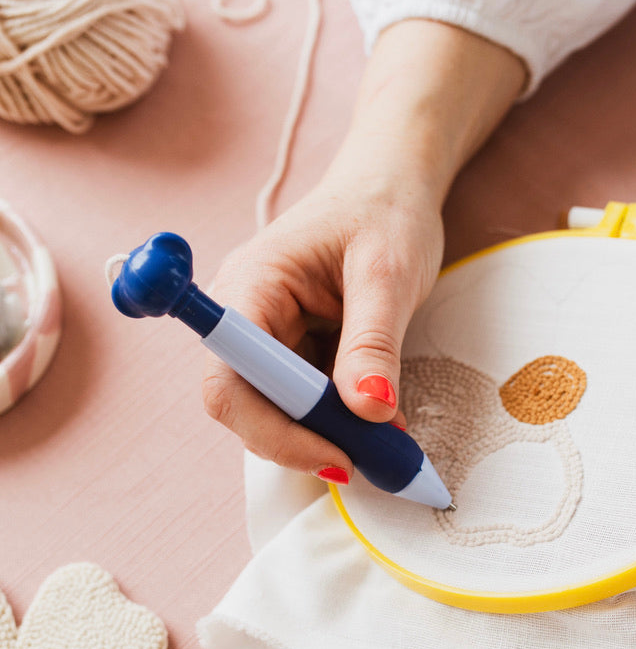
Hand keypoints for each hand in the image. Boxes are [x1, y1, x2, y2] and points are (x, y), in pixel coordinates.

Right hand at [202, 20, 524, 481]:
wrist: (392, 186)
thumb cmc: (386, 211)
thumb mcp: (387, 273)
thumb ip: (374, 342)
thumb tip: (369, 414)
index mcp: (250, 287)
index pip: (231, 378)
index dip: (274, 430)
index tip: (339, 456)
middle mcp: (246, 315)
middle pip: (247, 405)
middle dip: (307, 441)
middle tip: (378, 463)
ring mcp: (269, 335)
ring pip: (278, 411)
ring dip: (329, 436)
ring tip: (389, 446)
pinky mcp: (295, 349)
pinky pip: (306, 400)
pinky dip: (341, 421)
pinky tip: (381, 423)